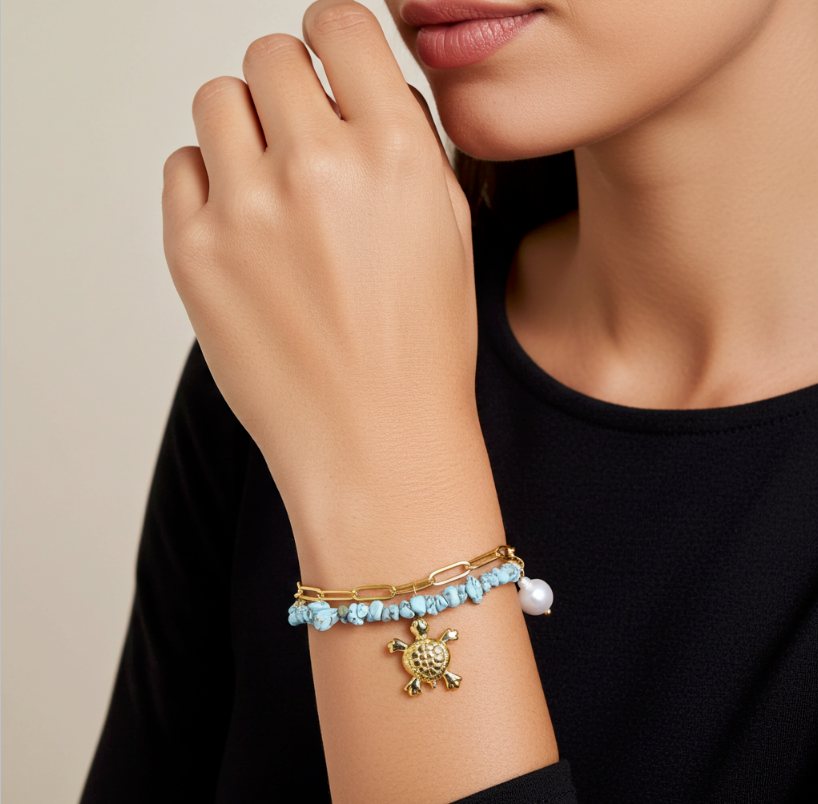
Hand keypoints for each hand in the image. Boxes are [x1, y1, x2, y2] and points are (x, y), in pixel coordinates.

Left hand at [161, 0, 479, 549]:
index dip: (332, 38)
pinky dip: (210, 182)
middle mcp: (317, 168)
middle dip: (288, 87)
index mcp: (394, 153)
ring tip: (274, 187)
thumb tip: (357, 88)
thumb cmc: (420, 351)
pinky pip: (182, 167)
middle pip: (268, 56)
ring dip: (245, 128)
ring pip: (218, 101)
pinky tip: (245, 227)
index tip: (327, 61)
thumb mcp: (445, 229)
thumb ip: (402, 142)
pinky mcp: (193, 252)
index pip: (338, 24)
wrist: (375, 442)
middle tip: (302, 136)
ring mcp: (246, 210)